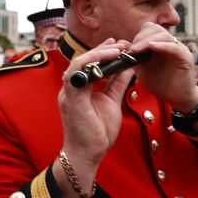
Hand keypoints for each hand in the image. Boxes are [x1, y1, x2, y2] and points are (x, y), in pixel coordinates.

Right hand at [56, 38, 132, 197]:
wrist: (88, 154)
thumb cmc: (98, 132)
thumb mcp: (112, 102)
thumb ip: (118, 84)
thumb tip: (128, 68)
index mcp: (80, 89)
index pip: (89, 64)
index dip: (103, 51)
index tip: (120, 45)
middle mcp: (72, 88)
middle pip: (84, 60)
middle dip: (103, 49)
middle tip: (123, 43)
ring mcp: (69, 92)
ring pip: (80, 63)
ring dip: (99, 53)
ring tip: (118, 48)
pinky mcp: (71, 98)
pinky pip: (78, 73)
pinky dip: (93, 62)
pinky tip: (110, 59)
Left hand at [129, 22, 197, 111]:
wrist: (176, 98)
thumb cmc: (161, 83)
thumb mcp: (142, 69)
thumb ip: (133, 56)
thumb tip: (121, 43)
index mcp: (160, 44)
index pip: (149, 28)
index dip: (138, 35)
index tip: (129, 48)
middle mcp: (170, 43)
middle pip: (156, 29)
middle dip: (141, 37)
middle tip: (132, 49)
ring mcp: (179, 49)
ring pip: (164, 35)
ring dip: (148, 40)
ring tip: (137, 50)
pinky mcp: (186, 58)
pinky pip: (174, 48)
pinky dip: (163, 45)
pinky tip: (152, 47)